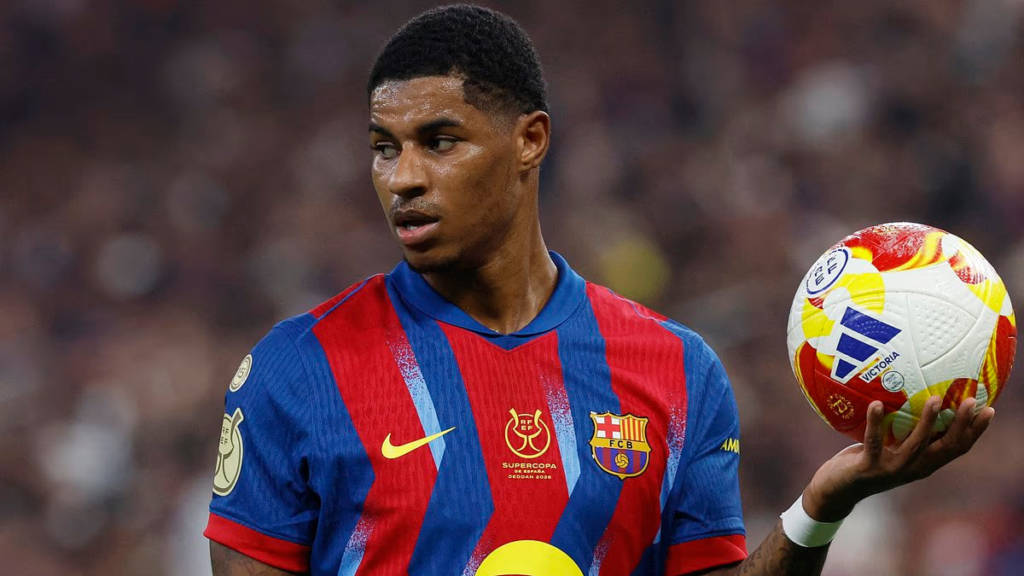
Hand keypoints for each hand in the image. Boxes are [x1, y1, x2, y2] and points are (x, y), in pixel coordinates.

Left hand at [801, 395, 994, 521]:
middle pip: (945, 447)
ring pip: (916, 445)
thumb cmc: (864, 462)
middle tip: (972, 401)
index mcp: (922, 464)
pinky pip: (874, 441)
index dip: (974, 432)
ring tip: (935, 399)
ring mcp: (892, 469)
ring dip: (927, 421)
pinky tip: (877, 404)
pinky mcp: (869, 467)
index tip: (989, 410)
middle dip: (961, 424)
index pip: (956, 448)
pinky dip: (876, 422)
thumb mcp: (891, 448)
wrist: (835, 491)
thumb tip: (915, 397)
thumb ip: (904, 432)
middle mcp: (913, 468)